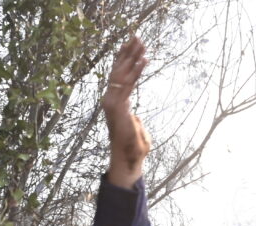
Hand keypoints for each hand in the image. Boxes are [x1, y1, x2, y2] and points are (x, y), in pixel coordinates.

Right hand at [102, 36, 149, 188]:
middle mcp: (111, 100)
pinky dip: (136, 71)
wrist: (127, 160)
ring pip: (123, 74)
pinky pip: (129, 84)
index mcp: (115, 103)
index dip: (125, 60)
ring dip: (133, 57)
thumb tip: (136, 117)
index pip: (119, 76)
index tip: (132, 46)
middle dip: (128, 52)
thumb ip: (134, 119)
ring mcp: (113, 102)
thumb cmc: (133, 148)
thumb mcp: (135, 128)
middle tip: (137, 36)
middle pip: (119, 70)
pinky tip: (144, 60)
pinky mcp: (119, 106)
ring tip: (142, 43)